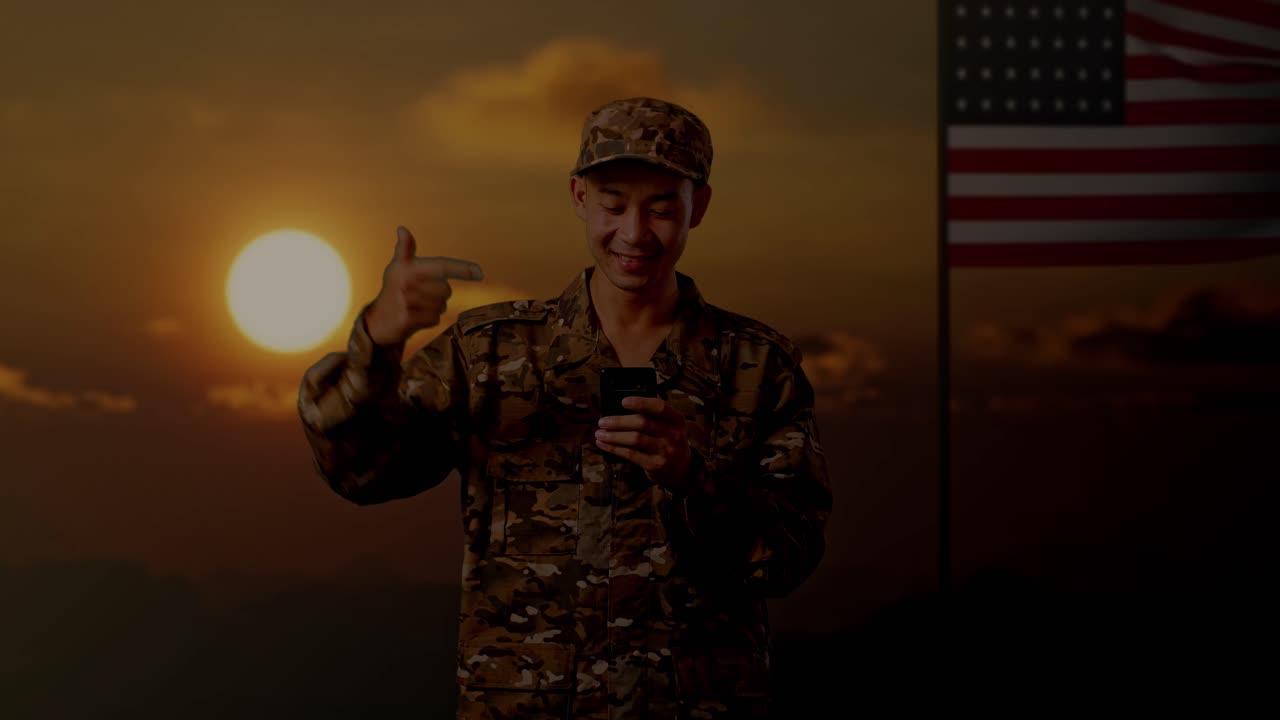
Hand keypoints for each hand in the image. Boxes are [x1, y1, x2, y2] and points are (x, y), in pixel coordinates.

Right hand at [365, 226, 484, 345]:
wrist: (378, 320)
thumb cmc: (393, 290)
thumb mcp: (397, 267)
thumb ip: (405, 249)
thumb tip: (402, 229)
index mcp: (409, 268)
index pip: (442, 266)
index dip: (462, 268)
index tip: (480, 272)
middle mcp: (408, 283)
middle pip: (446, 290)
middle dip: (439, 293)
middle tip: (421, 294)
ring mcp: (409, 302)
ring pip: (442, 305)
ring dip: (434, 307)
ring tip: (416, 306)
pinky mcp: (410, 319)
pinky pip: (436, 318)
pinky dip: (429, 319)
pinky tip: (415, 317)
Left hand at [595, 395, 693, 491]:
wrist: (681, 469)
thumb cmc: (668, 441)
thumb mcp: (670, 426)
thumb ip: (653, 416)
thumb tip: (622, 408)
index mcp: (676, 420)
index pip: (660, 407)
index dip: (641, 403)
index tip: (623, 401)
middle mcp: (673, 435)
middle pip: (643, 423)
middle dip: (619, 421)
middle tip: (603, 421)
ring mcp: (665, 451)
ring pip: (635, 439)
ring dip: (613, 436)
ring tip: (600, 433)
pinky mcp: (655, 464)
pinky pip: (631, 454)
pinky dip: (614, 448)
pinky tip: (604, 444)